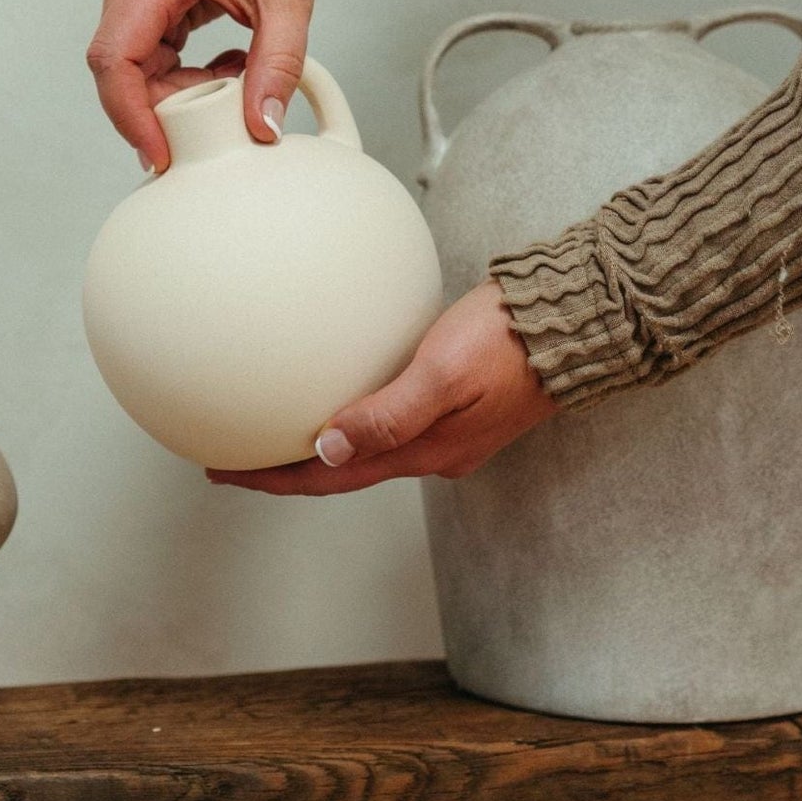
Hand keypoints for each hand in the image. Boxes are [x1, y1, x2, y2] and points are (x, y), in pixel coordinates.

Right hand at [87, 0, 321, 172]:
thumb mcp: (288, 0)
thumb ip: (278, 65)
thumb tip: (261, 125)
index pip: (116, 57)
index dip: (130, 114)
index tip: (158, 151)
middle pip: (119, 65)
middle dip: (162, 104)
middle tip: (217, 110)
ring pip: (129, 61)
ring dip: (173, 87)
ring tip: (230, 74)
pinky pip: (141, 47)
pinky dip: (175, 69)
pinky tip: (217, 61)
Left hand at [208, 279, 557, 494]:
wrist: (577, 320)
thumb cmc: (511, 339)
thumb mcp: (443, 373)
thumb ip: (387, 414)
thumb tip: (325, 449)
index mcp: (426, 452)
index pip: (331, 478)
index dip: (275, 479)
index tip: (224, 474)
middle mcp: (435, 451)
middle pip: (344, 470)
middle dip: (288, 469)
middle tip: (235, 458)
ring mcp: (449, 431)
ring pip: (366, 449)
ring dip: (318, 447)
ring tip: (274, 434)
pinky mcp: (459, 405)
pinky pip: (390, 422)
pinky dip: (353, 420)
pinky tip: (340, 398)